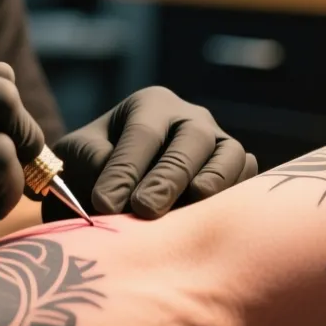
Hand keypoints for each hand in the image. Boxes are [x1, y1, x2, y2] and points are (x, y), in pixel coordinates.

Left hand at [51, 87, 256, 219]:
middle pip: (190, 140)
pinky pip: (247, 178)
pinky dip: (234, 195)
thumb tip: (110, 188)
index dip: (124, 168)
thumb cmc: (95, 168)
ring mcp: (221, 141)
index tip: (104, 204)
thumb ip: (90, 162)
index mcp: (151, 105)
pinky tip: (210, 220)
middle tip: (143, 210)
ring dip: (209, 185)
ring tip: (185, 215)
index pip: (142, 132)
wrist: (122, 189)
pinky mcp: (239, 169)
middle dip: (167, 178)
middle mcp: (191, 117)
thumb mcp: (78, 157)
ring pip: (227, 155)